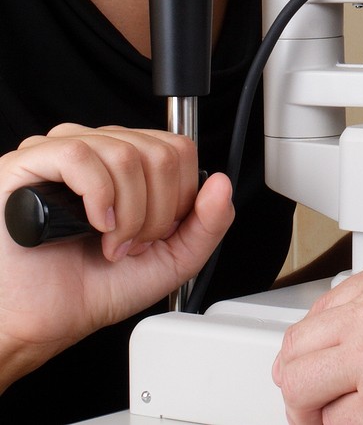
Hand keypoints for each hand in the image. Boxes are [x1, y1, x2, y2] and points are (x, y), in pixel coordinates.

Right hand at [0, 123, 233, 389]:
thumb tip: (222, 182)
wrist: (35, 323)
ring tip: (108, 242)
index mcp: (130, 165)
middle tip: (130, 244)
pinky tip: (94, 224)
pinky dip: (98, 196)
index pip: (178, 149)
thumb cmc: (89, 289)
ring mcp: (63, 153)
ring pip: (125, 152)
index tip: (157, 234)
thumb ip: (207, 224)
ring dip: (127, 211)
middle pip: (158, 152)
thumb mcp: (169, 260)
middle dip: (154, 211)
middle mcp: (99, 151)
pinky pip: (78, 154)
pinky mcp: (28, 163)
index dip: (179, 197)